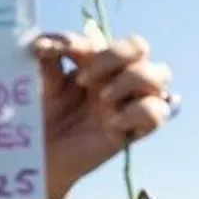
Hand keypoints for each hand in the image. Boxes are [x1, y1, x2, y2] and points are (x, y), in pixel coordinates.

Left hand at [29, 32, 173, 197]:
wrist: (38, 159)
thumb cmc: (39, 118)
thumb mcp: (38, 85)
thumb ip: (44, 60)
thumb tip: (40, 44)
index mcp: (93, 63)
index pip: (99, 39)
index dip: (73, 42)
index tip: (40, 53)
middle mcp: (117, 78)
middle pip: (139, 47)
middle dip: (113, 55)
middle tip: (82, 79)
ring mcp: (129, 103)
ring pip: (160, 74)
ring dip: (130, 80)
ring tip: (102, 98)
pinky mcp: (134, 131)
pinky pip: (158, 113)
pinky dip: (138, 111)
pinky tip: (112, 122)